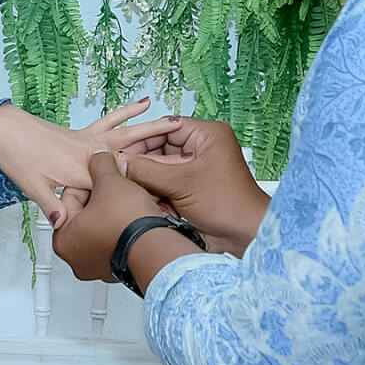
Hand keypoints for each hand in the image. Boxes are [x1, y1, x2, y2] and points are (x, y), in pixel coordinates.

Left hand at [0, 99, 173, 226]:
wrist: (5, 131)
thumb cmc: (17, 160)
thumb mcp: (32, 187)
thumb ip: (51, 205)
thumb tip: (60, 225)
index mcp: (82, 173)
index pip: (119, 190)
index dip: (144, 199)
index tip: (169, 207)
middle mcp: (91, 154)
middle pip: (133, 159)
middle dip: (162, 163)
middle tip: (191, 164)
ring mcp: (90, 141)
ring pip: (128, 136)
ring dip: (153, 131)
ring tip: (178, 124)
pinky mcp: (84, 132)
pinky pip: (111, 120)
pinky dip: (128, 111)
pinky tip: (145, 102)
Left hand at [53, 149, 201, 290]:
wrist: (157, 247)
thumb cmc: (128, 223)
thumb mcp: (110, 182)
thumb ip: (100, 164)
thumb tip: (97, 154)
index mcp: (62, 239)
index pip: (69, 198)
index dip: (88, 181)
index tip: (101, 176)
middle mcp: (74, 258)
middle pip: (84, 215)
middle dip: (101, 199)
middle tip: (115, 188)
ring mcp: (94, 267)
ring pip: (100, 229)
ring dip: (112, 214)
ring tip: (126, 202)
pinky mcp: (114, 271)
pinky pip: (114, 242)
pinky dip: (121, 230)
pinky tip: (132, 218)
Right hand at [120, 117, 268, 255]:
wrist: (245, 238)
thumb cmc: (228, 204)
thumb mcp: (181, 182)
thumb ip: (147, 170)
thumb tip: (119, 162)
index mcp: (207, 136)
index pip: (166, 127)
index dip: (142, 137)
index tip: (120, 147)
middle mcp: (201, 150)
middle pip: (161, 149)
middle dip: (142, 162)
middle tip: (119, 169)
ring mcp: (196, 171)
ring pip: (161, 169)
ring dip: (147, 180)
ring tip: (129, 187)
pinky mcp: (191, 191)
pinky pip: (166, 185)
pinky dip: (155, 193)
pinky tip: (144, 201)